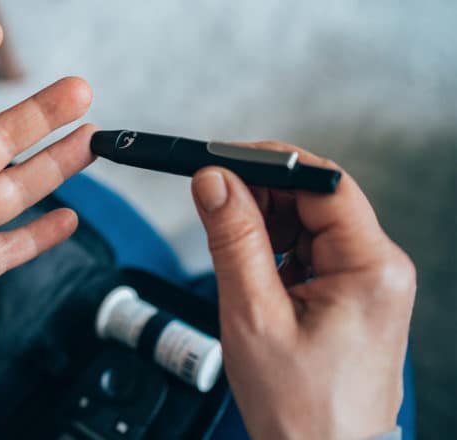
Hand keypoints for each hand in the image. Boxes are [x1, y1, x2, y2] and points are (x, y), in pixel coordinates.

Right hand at [191, 143, 415, 438]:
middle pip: (315, 201)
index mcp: (371, 268)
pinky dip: (274, 253)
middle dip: (261, 198)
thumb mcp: (253, 314)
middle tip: (215, 209)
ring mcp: (367, 281)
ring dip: (265, 228)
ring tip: (236, 263)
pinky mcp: (350, 294)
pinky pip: (309, 252)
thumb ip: (233, 240)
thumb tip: (214, 181)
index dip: (270, 164)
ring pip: (308, 225)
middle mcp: (379, 268)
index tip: (223, 160)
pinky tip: (254, 275)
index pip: (323, 185)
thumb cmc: (299, 405)